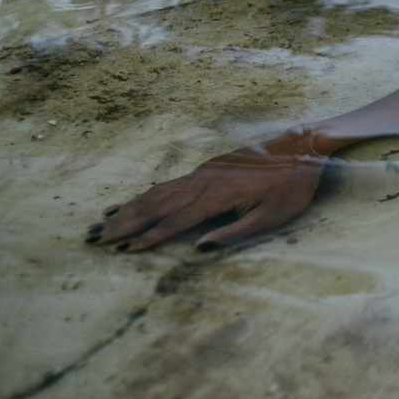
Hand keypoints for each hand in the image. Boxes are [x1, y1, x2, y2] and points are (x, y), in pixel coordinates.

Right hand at [86, 133, 324, 251]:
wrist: (304, 146)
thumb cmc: (293, 186)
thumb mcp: (274, 216)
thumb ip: (235, 233)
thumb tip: (199, 249)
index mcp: (219, 195)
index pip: (176, 221)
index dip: (149, 237)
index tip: (123, 251)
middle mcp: (205, 181)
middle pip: (157, 204)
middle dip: (125, 223)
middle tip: (94, 239)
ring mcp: (204, 172)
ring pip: (159, 192)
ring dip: (129, 209)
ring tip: (101, 224)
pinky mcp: (207, 169)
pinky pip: (170, 183)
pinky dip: (146, 195)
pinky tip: (133, 202)